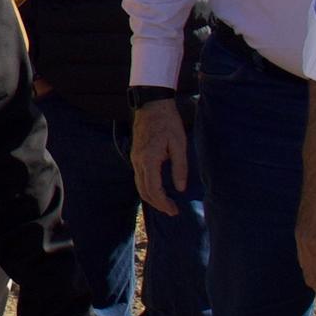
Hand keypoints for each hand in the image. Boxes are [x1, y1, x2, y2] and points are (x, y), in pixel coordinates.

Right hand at [131, 99, 191, 216]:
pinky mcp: (136, 154)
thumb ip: (180, 167)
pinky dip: (147, 187)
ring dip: (151, 197)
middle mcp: (138, 161)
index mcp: (149, 160)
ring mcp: (135, 158)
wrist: (152, 104)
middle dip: (157, 204)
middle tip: (172, 211)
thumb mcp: (179, 144)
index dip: (163, 203)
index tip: (174, 210)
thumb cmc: (168, 122)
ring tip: (165, 203)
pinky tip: (157, 189)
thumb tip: (180, 188)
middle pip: (144, 191)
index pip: (154, 190)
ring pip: (139, 185)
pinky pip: (139, 176)